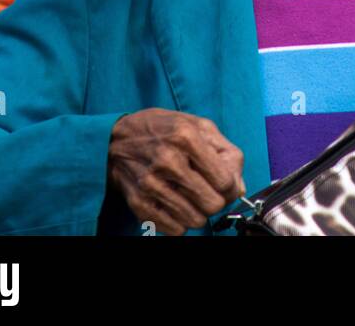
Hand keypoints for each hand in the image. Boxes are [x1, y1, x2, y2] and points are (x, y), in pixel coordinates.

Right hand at [107, 108, 245, 235]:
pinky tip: (174, 202)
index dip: (229, 184)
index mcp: (186, 137)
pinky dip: (180, 220)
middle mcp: (168, 161)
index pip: (225, 181)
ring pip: (196, 220)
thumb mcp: (197, 125)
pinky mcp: (140, 205)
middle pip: (212, 204)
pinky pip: (176, 230)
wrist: (115, 140)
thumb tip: (239, 188)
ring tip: (188, 194)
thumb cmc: (162, 130)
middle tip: (206, 189)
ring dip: (198, 211)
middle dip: (215, 199)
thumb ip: (225, 152)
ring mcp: (151, 185)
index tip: (222, 181)